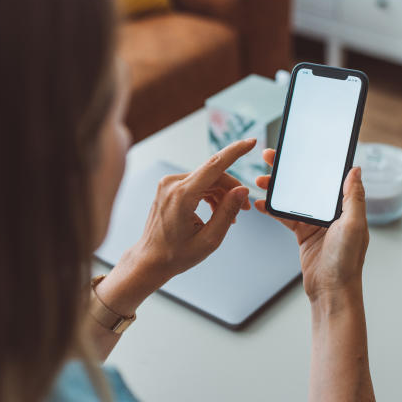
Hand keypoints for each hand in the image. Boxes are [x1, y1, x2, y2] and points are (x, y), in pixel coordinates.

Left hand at [96, 139, 255, 314]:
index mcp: (182, 196)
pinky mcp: (169, 187)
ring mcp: (169, 184)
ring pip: (207, 179)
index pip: (214, 165)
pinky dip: (211, 195)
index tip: (251, 142)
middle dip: (232, 189)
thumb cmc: (176, 254)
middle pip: (214, 175)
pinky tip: (217, 211)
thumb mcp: (209, 239)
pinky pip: (197, 184)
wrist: (150, 259)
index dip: (235, 152)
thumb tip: (243, 191)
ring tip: (233, 216)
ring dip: (222, 194)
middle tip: (246, 209)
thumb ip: (228, 212)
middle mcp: (173, 184)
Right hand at [254, 149, 368, 305]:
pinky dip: (272, 209)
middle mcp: (331, 212)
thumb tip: (355, 170)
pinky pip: (285, 217)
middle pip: (307, 184)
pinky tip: (260, 203)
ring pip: (293, 198)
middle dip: (288, 170)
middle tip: (269, 157)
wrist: (332, 292)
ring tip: (260, 180)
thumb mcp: (354, 225)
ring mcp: (316, 224)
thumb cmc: (346, 262)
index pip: (328, 177)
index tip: (298, 149)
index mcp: (346, 207)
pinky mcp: (304, 235)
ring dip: (276, 189)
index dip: (313, 161)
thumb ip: (353, 197)